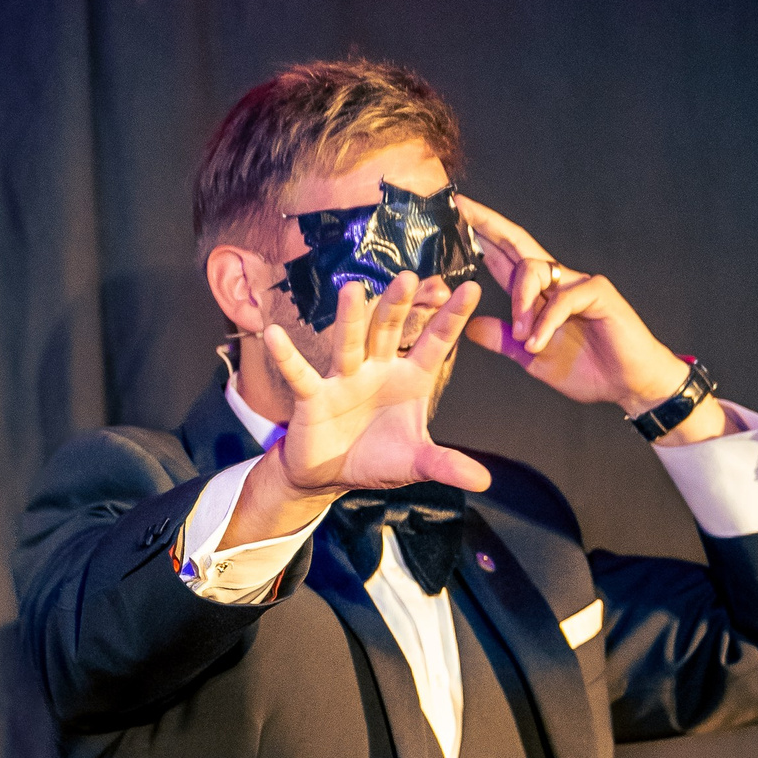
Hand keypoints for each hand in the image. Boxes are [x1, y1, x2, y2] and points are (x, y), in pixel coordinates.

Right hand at [268, 270, 488, 492]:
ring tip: (352, 289)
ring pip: (349, 343)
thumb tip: (484, 481)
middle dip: (398, 306)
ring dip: (350, 319)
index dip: (451, 318)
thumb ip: (445, 464)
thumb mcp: (415, 463)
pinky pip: (300, 373)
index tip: (471, 287)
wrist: (330, 474)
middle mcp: (377, 369)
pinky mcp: (313, 396)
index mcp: (409, 379)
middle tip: (409, 276)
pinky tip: (273, 334)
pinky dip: (287, 356)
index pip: (434, 343)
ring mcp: (344, 379)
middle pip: (389, 331)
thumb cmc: (376, 457)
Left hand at [457, 194, 720, 431]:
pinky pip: (562, 300)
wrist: (628, 385)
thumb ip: (505, 340)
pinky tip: (539, 344)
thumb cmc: (588, 369)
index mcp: (539, 294)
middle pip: (518, 245)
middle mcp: (557, 280)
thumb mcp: (533, 359)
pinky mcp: (598, 293)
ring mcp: (578, 283)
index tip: (454, 218)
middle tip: (461, 209)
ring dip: (521, 305)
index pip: (505, 259)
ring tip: (525, 339)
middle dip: (489, 226)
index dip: (481, 239)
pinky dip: (547, 322)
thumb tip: (470, 328)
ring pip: (536, 272)